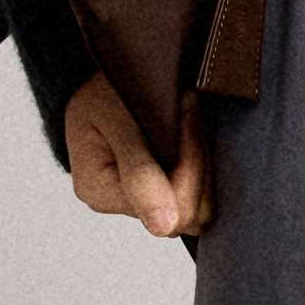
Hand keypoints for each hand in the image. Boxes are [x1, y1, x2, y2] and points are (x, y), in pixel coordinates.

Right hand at [64, 73, 209, 235]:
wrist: (107, 79)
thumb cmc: (104, 92)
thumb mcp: (116, 119)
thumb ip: (139, 172)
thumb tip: (162, 225)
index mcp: (100, 191)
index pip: (168, 210)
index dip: (189, 166)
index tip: (188, 118)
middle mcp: (120, 204)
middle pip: (187, 215)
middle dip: (199, 166)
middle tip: (192, 117)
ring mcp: (143, 201)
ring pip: (200, 208)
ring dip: (204, 166)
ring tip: (190, 126)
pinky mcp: (162, 193)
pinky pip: (200, 197)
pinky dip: (204, 168)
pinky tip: (191, 140)